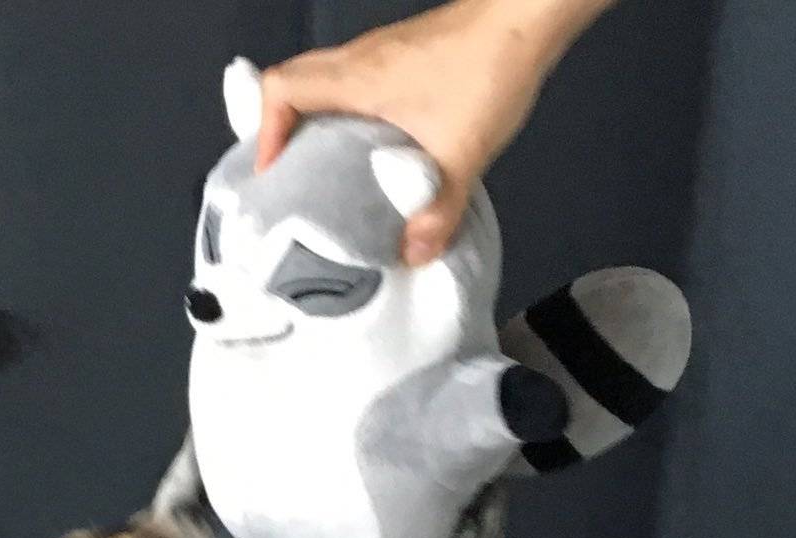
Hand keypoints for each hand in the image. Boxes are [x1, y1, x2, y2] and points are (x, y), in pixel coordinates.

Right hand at [254, 0, 611, 264]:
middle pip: (294, 82)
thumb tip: (413, 256)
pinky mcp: (408, 54)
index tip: (273, 173)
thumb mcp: (462, 153)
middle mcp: (361, 59)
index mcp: (357, 79)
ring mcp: (385, 52)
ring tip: (329, 172)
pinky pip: (358, 83)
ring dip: (318, 121)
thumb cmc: (489, 69)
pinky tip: (377, 148)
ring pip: (326, 82)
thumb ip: (437, 212)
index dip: (265, 131)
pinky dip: (350, 113)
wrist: (531, 12)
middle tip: (293, 176)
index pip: (281, 89)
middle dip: (282, 129)